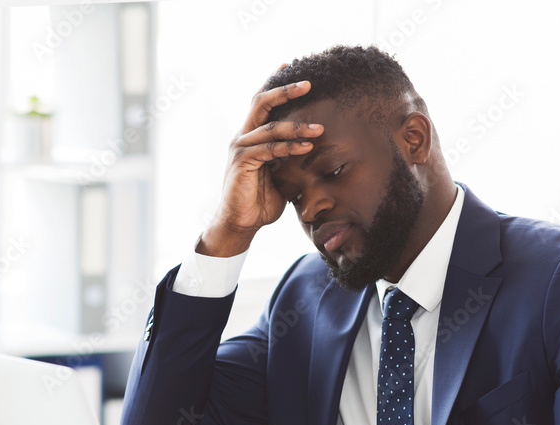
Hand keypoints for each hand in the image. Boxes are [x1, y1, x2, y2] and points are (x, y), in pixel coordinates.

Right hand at [199, 77, 323, 256]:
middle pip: (261, 103)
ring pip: (270, 127)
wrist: (241, 223)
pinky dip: (289, 147)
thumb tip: (315, 150)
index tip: (290, 67)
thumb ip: (290, 158)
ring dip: (297, 127)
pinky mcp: (241, 161)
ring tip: (319, 128)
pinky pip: (269, 149)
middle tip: (308, 83)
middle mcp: (243, 137)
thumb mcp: (281, 175)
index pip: (262, 104)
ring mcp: (240, 148)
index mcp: (251, 137)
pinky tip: (306, 147)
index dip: (275, 86)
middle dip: (284, 91)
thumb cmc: (261, 201)